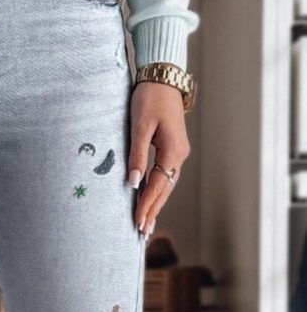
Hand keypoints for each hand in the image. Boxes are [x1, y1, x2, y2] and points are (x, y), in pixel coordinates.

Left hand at [127, 80, 190, 239]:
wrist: (164, 77)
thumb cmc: (149, 98)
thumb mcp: (140, 126)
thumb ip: (137, 155)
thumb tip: (133, 183)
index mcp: (173, 151)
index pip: (157, 185)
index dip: (147, 205)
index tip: (138, 223)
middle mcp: (179, 155)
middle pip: (165, 190)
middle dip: (153, 212)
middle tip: (143, 233)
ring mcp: (178, 152)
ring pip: (167, 184)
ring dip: (156, 204)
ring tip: (147, 224)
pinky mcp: (173, 148)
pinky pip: (166, 175)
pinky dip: (158, 191)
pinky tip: (151, 201)